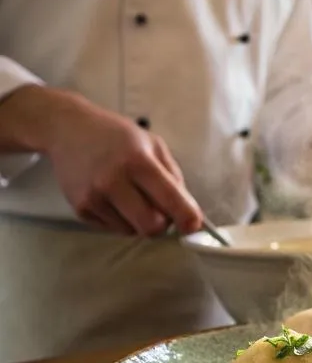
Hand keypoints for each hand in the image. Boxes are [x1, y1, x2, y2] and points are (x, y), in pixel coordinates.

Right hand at [0, 85, 202, 235]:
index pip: (170, 200)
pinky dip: (121, 219)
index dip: (187, 218)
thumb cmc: (116, 136)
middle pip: (151, 226)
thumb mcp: (153, 144)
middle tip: (162, 210)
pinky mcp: (80, 209)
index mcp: (138, 161)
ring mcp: (94, 197)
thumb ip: (173, 176)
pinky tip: (115, 197)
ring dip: (140, 221)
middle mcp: (114, 181)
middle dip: (163, 223)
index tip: (193, 225)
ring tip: (133, 196)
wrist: (68, 130)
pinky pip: (113, 228)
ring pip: (132, 231)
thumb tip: (187, 210)